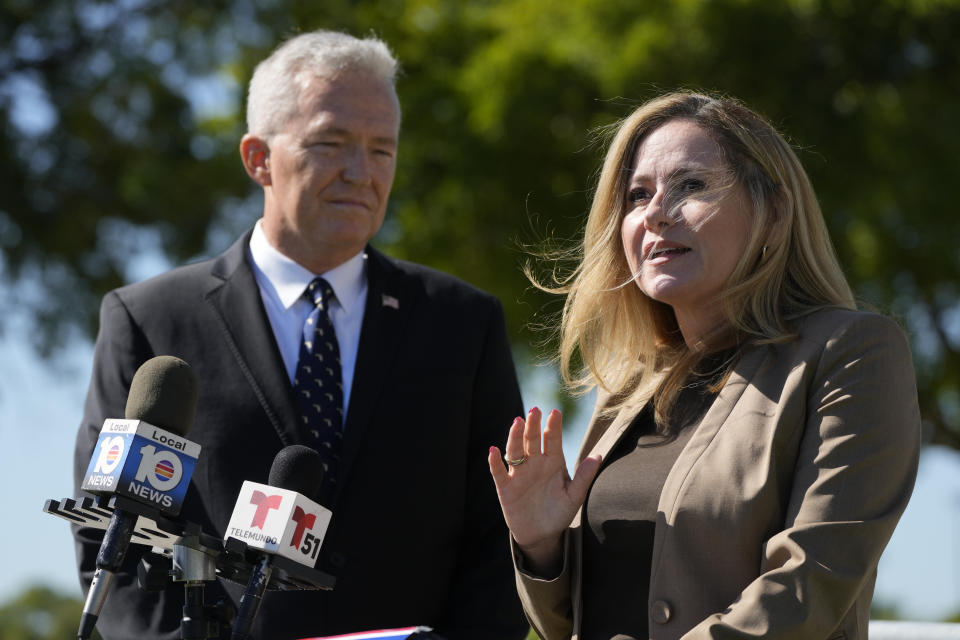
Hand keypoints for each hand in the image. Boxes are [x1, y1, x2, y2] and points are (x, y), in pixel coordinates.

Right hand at [488, 407, 601, 573]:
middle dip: (533, 426)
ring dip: (515, 437)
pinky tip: (493, 451)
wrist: (542, 535)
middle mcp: (534, 464)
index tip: (555, 412)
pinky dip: (495, 462)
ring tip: (517, 423)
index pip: (552, 440)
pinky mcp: (505, 487)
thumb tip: (598, 456)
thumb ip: (584, 476)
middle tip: (534, 410)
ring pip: (515, 452)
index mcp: (552, 462)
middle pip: (532, 441)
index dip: (553, 427)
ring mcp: (519, 474)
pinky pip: (498, 472)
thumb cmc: (560, 512)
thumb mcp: (575, 496)